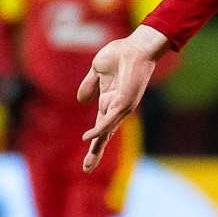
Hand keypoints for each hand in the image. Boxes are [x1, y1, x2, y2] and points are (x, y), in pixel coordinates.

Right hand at [77, 26, 170, 171]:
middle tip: (86, 169)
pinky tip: (88, 137)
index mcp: (109, 100)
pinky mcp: (124, 103)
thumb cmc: (120, 54)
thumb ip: (89, 85)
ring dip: (96, 148)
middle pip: (104, 135)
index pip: (100, 125)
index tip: (88, 156)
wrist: (136, 47)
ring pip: (106, 132)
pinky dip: (98, 129)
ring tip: (88, 165)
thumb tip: (81, 101)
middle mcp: (116, 107)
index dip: (94, 140)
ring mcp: (121, 107)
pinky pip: (108, 119)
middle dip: (96, 152)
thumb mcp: (97, 70)